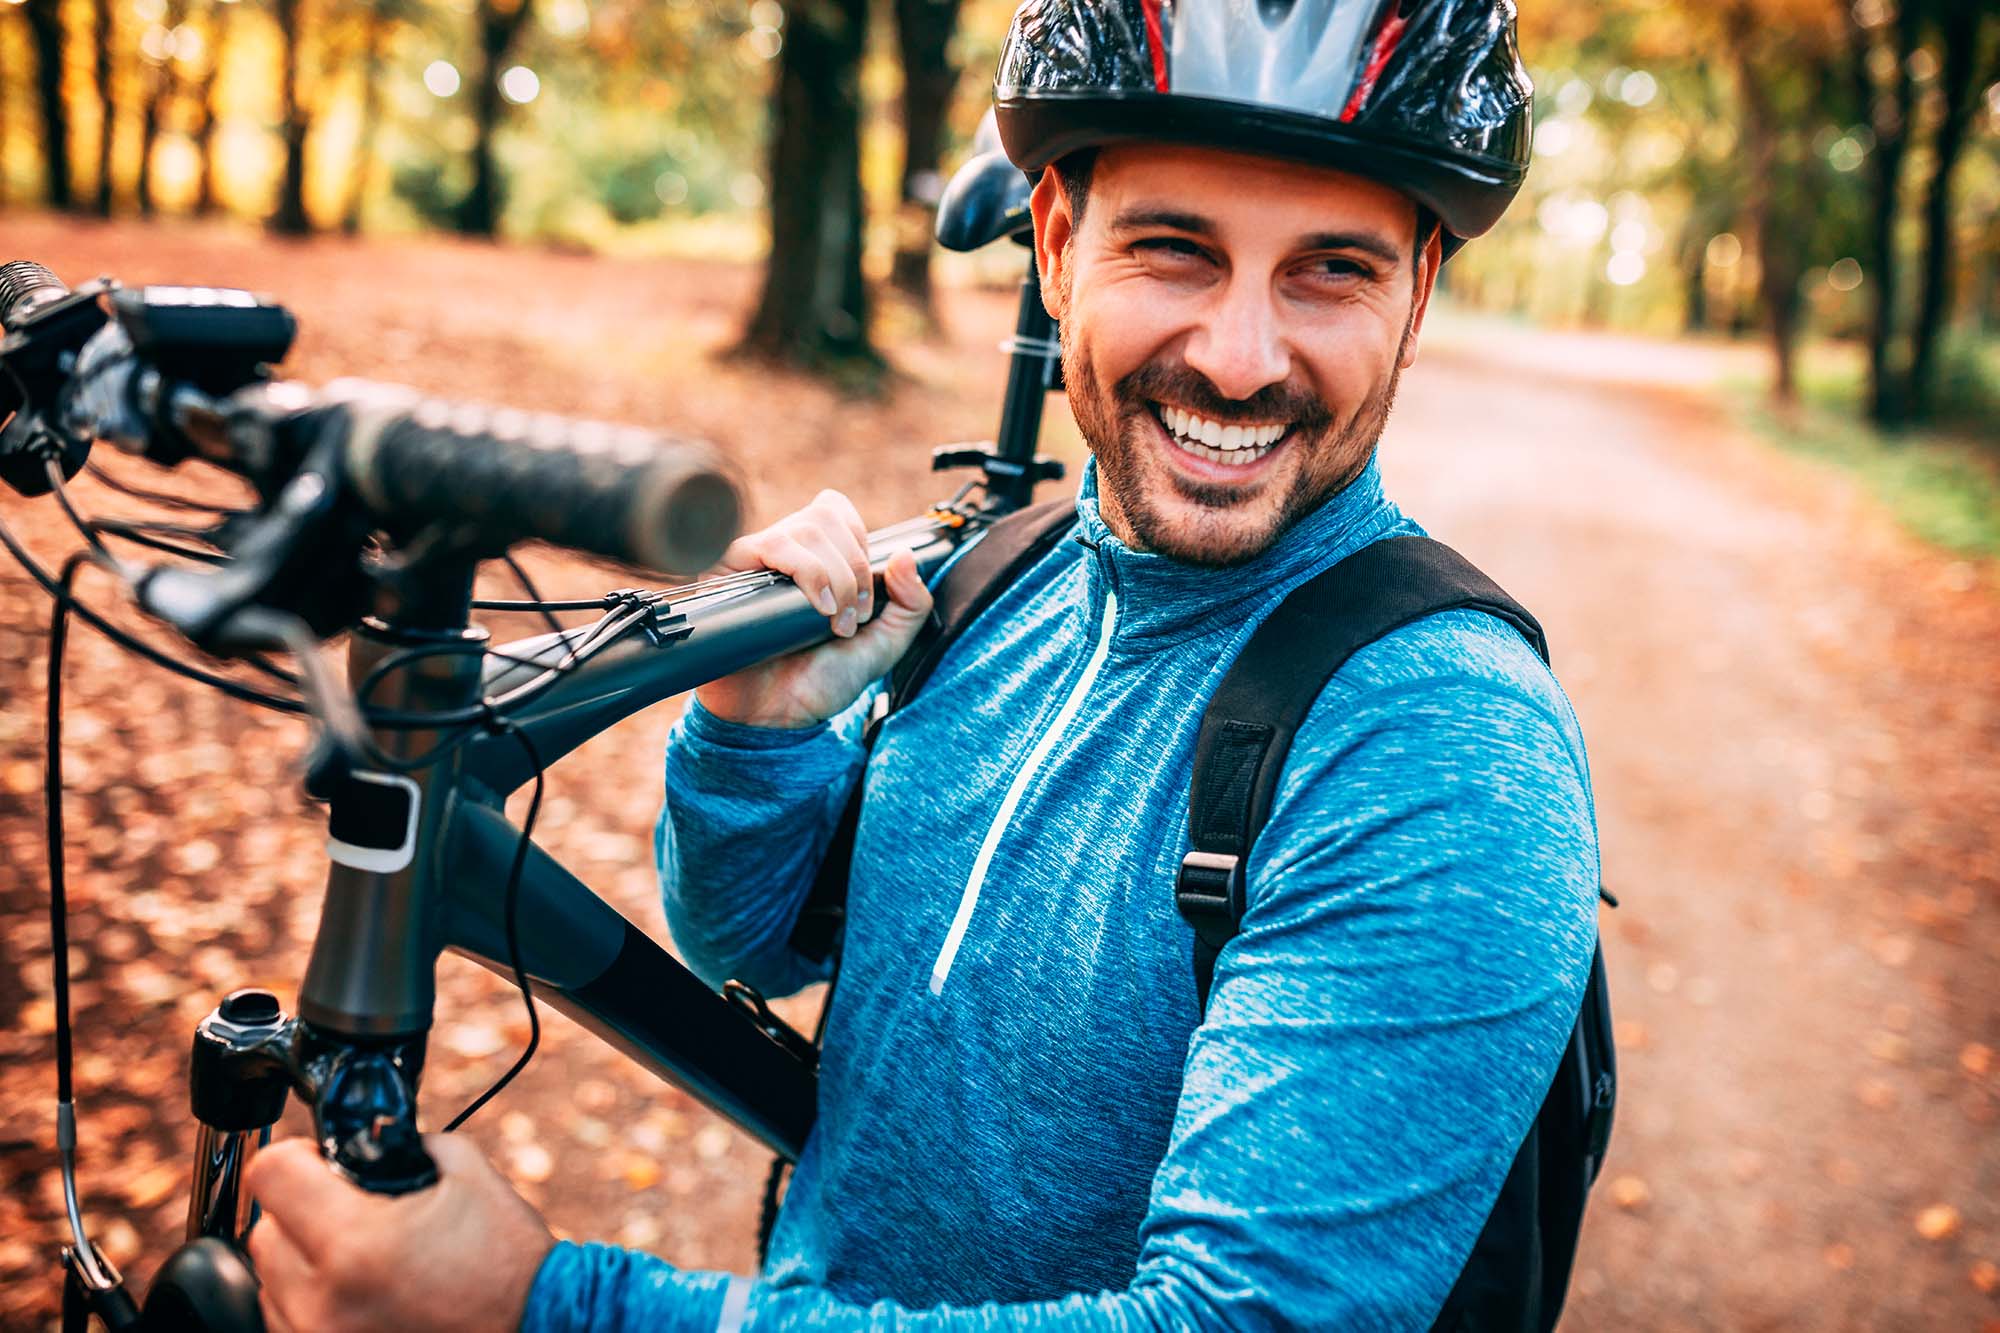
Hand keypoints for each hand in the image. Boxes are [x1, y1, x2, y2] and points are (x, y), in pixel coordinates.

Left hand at [245, 1133, 554, 1332]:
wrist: (536, 1328)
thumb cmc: (507, 1264)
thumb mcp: (467, 1175)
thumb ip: (408, 1146)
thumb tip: (368, 1141)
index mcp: (355, 1243)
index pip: (271, 1174)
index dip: (298, 1154)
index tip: (321, 1158)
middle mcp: (323, 1300)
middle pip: (265, 1230)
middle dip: (302, 1207)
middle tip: (352, 1207)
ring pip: (272, 1280)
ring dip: (303, 1258)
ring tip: (363, 1257)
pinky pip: (288, 1319)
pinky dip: (313, 1298)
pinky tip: (361, 1290)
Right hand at [695, 489, 933, 728]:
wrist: (777, 717)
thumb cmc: (821, 682)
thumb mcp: (884, 646)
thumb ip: (912, 605)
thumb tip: (906, 554)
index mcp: (814, 557)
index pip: (836, 510)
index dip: (859, 544)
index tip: (867, 598)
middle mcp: (783, 553)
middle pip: (826, 516)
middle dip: (855, 570)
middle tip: (852, 619)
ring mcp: (756, 562)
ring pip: (805, 529)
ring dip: (835, 576)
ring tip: (832, 622)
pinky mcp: (728, 573)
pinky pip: (770, 545)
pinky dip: (807, 572)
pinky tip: (815, 609)